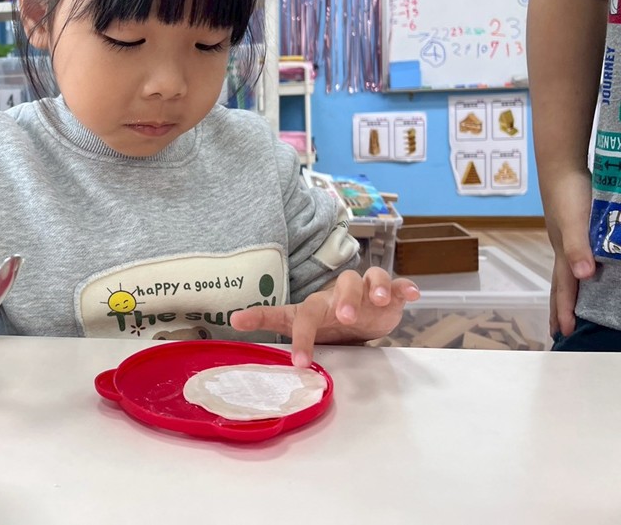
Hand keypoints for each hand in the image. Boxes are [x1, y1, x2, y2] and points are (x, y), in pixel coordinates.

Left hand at [230, 267, 418, 366]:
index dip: (301, 337)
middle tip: (344, 317)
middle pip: (344, 285)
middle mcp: (342, 293)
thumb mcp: (295, 320)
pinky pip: (398, 285)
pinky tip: (410, 294)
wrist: (357, 314)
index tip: (299, 362)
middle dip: (345, 298)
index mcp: (318, 304)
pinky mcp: (390, 295)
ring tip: (379, 301)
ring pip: (372, 279)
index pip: (305, 315)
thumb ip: (267, 319)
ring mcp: (367, 292)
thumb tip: (231, 320)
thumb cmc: (323, 319)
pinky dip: (403, 287)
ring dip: (376, 288)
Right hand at [542, 171, 596, 336]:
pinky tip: (585, 270)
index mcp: (563, 253)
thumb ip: (579, 248)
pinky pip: (577, 259)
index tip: (566, 333)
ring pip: (568, 273)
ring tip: (569, 306)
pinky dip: (578, 273)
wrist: (561, 166)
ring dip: (567, 293)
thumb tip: (584, 277)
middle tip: (558, 330)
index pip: (563, 289)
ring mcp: (568, 240)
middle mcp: (564, 250)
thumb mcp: (575, 222)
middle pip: (560, 285)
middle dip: (558, 308)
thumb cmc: (568, 194)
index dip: (565, 311)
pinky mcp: (575, 229)